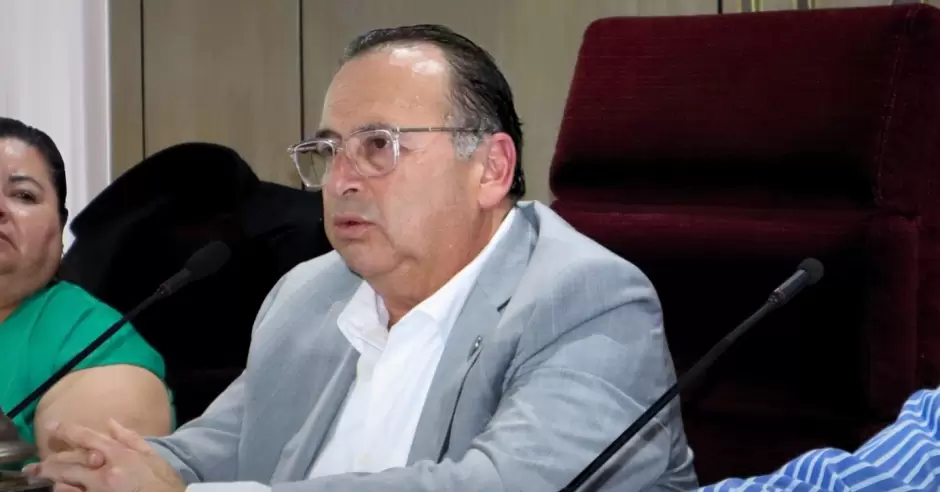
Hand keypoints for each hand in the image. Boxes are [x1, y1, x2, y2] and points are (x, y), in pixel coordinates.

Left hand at [23, 419, 184, 491]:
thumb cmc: (163, 481)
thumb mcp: (151, 455)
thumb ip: (129, 437)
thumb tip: (110, 422)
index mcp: (121, 455)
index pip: (89, 439)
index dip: (68, 431)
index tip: (53, 427)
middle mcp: (106, 472)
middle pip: (71, 464)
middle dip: (50, 463)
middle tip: (33, 466)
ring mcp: (101, 491)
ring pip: (67, 483)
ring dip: (52, 480)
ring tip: (39, 478)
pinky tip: (58, 489)